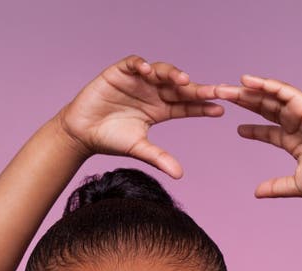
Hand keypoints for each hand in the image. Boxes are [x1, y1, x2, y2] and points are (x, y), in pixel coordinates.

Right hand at [57, 55, 223, 178]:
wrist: (82, 132)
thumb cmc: (110, 140)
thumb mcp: (138, 149)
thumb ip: (159, 158)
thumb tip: (179, 175)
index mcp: (160, 110)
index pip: (186, 106)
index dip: (202, 107)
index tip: (219, 110)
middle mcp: (152, 92)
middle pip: (178, 87)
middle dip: (196, 88)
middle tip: (214, 90)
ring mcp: (137, 81)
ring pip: (160, 72)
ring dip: (172, 74)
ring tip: (182, 80)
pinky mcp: (119, 72)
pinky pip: (134, 64)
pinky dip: (141, 66)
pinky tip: (148, 72)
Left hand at [214, 75, 301, 196]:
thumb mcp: (296, 185)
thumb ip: (276, 187)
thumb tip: (256, 193)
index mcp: (295, 141)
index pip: (269, 132)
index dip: (253, 130)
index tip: (237, 129)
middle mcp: (297, 123)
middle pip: (264, 109)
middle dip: (243, 103)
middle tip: (222, 99)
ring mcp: (301, 112)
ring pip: (269, 97)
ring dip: (247, 91)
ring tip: (225, 88)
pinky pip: (282, 90)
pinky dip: (265, 84)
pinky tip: (247, 81)